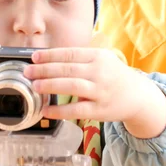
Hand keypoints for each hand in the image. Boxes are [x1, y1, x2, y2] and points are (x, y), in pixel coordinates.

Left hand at [24, 47, 165, 137]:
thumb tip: (48, 58)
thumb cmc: (114, 75)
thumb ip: (80, 58)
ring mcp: (100, 91)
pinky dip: (59, 111)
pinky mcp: (100, 110)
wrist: (138, 96)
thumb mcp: (102, 59)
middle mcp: (99, 72)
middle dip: (45, 70)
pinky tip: (46, 110)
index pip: (69, 54)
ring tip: (34, 86)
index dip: (50, 55)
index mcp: (98, 56)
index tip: (34, 57)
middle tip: (28, 72)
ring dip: (50, 86)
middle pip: (67, 69)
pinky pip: (76, 110)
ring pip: (71, 86)